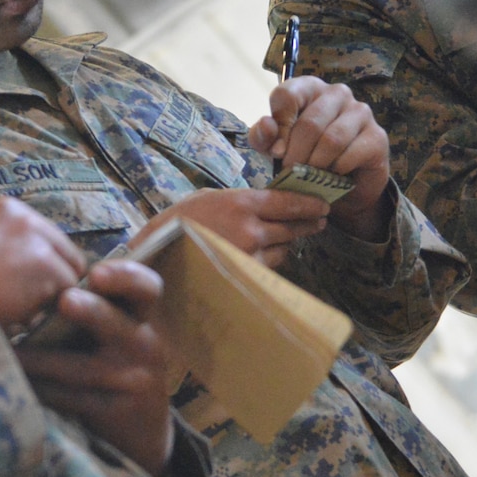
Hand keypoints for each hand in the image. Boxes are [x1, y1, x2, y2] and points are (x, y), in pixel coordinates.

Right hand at [0, 196, 83, 328]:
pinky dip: (47, 310)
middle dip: (49, 276)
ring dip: (47, 295)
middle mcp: (19, 216)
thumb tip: (7, 258)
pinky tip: (21, 316)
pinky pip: (64, 293)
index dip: (34, 260)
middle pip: (59, 248)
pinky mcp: (46, 266)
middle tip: (28, 300)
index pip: (37, 232)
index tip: (21, 279)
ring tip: (19, 310)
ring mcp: (35, 240)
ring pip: (65, 273)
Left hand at [18, 259, 175, 475]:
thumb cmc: (117, 366)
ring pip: (79, 368)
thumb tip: (33, 280)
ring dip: (39, 358)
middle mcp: (144, 345)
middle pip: (115, 323)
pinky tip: (15, 379)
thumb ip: (95, 307)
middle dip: (91, 311)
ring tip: (10, 350)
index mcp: (142, 318)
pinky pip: (69, 398)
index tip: (97, 273)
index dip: (125, 276)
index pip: (146, 288)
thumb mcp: (119, 334)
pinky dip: (39, 388)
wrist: (144, 430)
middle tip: (66, 301)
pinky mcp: (114, 412)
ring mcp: (132, 381)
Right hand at [134, 187, 326, 268]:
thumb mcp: (209, 198)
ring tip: (285, 239)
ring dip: (285, 244)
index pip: (288, 202)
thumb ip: (241, 200)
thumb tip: (268, 203)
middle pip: (292, 227)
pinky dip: (268, 262)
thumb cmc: (178, 222)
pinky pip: (267, 269)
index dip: (309, 204)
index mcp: (242, 203)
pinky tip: (262, 258)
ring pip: (282, 250)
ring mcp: (248, 257)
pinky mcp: (243, 277)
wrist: (154, 254)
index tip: (322, 205)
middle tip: (319, 221)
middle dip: (308, 224)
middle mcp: (250, 230)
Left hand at [249, 77, 390, 239]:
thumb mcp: (276, 147)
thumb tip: (266, 125)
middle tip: (291, 172)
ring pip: (331, 139)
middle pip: (310, 123)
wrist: (342, 185)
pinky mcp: (377, 137)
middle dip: (296, 154)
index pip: (286, 96)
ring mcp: (361, 112)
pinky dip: (336, 171)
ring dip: (316, 164)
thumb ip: (263, 136)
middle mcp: (337, 93)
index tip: (277, 152)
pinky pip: (351, 155)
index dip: (278, 127)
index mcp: (309, 88)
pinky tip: (332, 175)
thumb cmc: (305, 156)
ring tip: (309, 176)